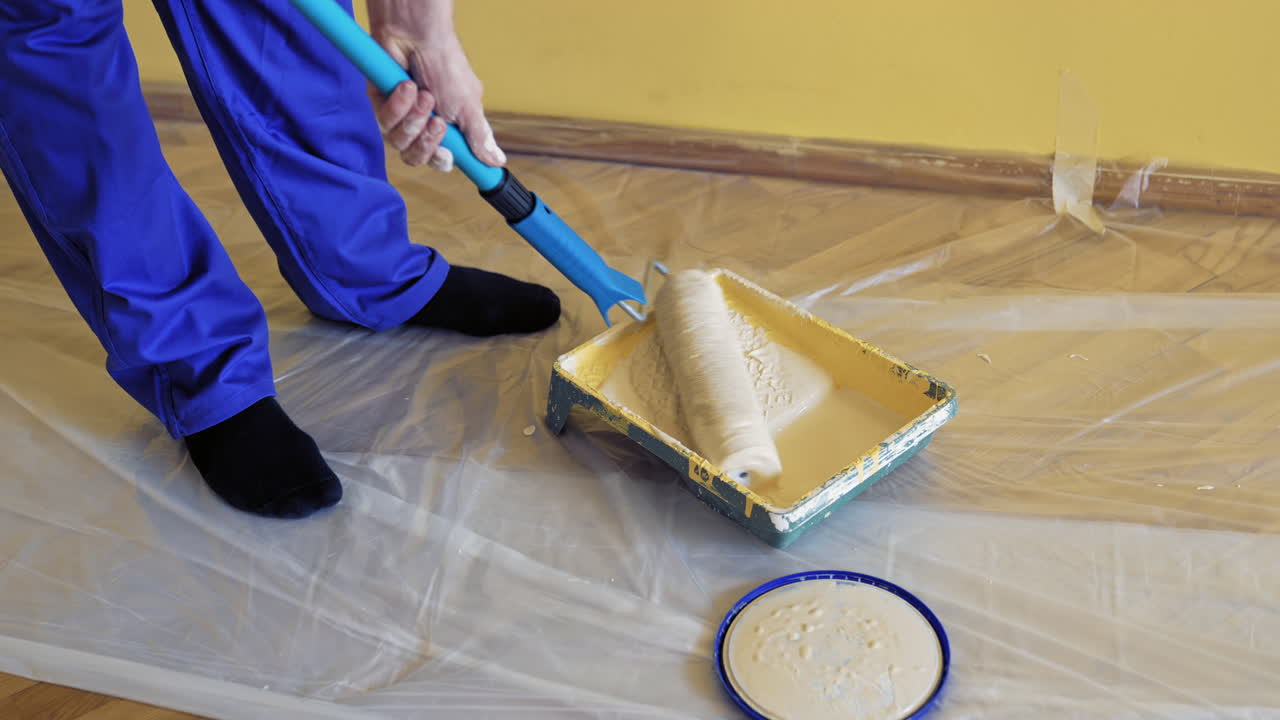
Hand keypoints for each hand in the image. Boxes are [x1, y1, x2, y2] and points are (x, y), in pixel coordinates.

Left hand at [367, 2, 505, 170]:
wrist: (419, 36)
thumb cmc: (447, 66)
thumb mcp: (468, 105)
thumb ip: (479, 137)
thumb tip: (496, 161)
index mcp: (446, 128)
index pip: (441, 158)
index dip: (442, 160)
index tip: (448, 155)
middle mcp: (421, 124)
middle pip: (416, 156)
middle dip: (426, 143)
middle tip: (437, 122)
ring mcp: (400, 115)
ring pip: (399, 142)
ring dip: (414, 120)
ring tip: (424, 95)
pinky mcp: (380, 103)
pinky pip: (385, 121)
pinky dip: (398, 106)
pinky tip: (407, 87)